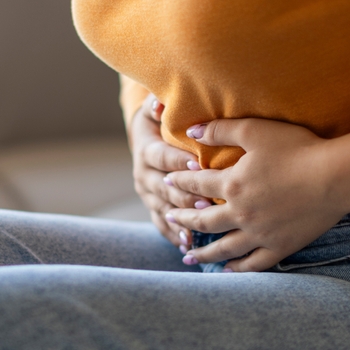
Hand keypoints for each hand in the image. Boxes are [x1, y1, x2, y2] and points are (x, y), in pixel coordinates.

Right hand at [129, 94, 209, 249]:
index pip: (162, 157)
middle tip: (206, 202)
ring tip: (198, 229)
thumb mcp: (156, 109)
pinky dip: (173, 236)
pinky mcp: (154, 208)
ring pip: (163, 209)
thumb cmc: (162, 120)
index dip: (179, 161)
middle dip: (184, 196)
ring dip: (180, 219)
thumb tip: (160, 104)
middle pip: (163, 187)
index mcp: (146, 150)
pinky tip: (188, 245)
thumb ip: (157, 105)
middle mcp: (143, 174)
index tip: (199, 164)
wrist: (148, 139)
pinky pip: (162, 225)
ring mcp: (148, 195)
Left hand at [164, 115, 349, 271]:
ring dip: (203, 253)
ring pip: (224, 248)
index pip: (196, 185)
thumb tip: (191, 131)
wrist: (335, 177)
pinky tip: (228, 271)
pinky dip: (238, 269)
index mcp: (232, 184)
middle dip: (183, 221)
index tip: (167, 184)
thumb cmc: (298, 148)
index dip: (179, 183)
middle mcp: (240, 213)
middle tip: (169, 221)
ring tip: (188, 257)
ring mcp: (260, 234)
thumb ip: (220, 130)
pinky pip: (254, 263)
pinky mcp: (280, 246)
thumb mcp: (255, 130)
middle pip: (203, 221)